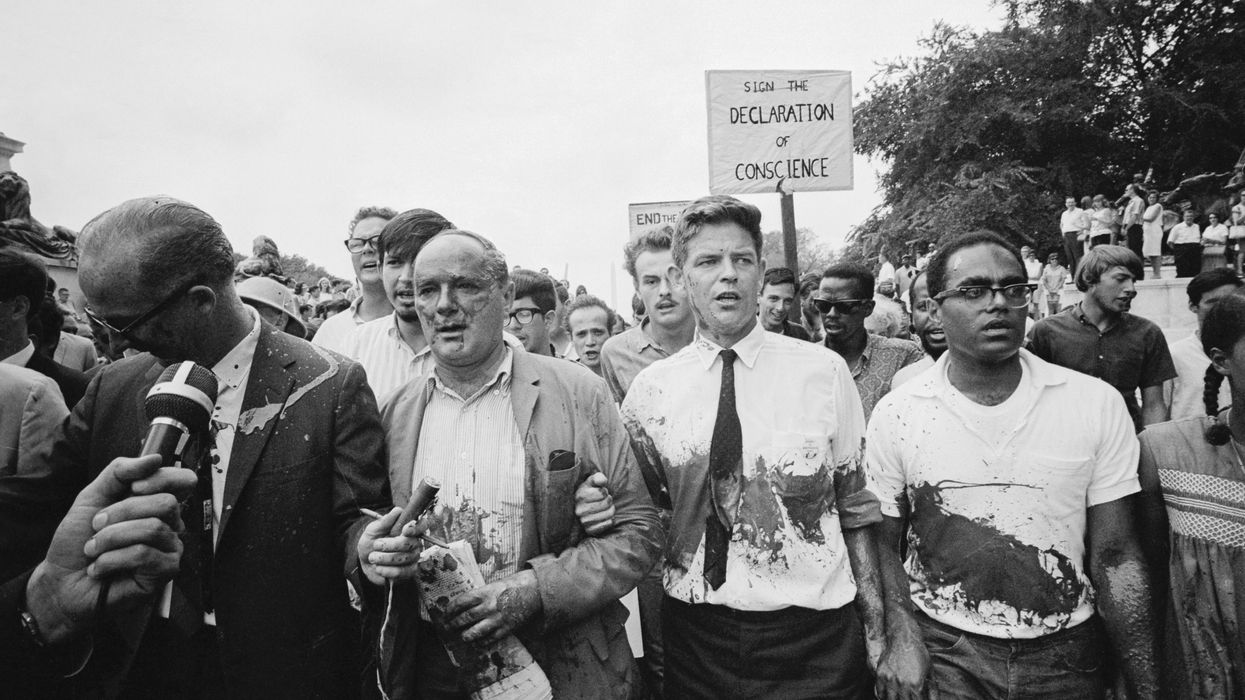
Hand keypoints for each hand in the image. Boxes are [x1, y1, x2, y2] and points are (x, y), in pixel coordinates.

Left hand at [26, 454, 194, 644]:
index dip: (162, 478)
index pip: (183, 481)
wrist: (62, 581)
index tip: (133, 487)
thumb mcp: (92, 497)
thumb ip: (120, 472)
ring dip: (111, 538)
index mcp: (155, 503)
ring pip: (154, 528)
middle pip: (166, 503)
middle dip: (122, 512)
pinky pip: (145, 555)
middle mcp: (169, 524)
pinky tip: (100, 568)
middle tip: (97, 524)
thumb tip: (155, 458)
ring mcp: (170, 549)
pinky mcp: (165, 573)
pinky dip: (113, 559)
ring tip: (94, 550)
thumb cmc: (78, 542)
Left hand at [357, 507, 426, 584]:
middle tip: (376, 545)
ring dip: (385, 558)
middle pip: (411, 543)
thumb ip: (384, 521)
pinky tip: (378, 568)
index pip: (422, 525)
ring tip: (372, 557)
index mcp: (408, 529)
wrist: (365, 562)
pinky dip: (388, 571)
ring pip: (406, 558)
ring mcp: (413, 558)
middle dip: (391, 545)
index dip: (416, 528)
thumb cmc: (371, 542)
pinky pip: (403, 572)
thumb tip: (397, 511)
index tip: (405, 530)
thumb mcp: (373, 530)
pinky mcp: (409, 572)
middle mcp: (415, 542)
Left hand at [441, 569, 541, 644]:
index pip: (461, 602)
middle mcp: (489, 606)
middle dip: (453, 624)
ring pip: (474, 632)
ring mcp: (497, 619)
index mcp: (485, 592)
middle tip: (447, 627)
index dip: (450, 609)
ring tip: (461, 637)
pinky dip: (481, 642)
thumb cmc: (512, 586)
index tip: (445, 613)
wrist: (534, 591)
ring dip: (465, 636)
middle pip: (465, 618)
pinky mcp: (506, 628)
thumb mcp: (493, 586)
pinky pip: (489, 639)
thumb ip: (480, 595)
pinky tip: (477, 642)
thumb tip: (463, 606)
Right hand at [574, 472, 613, 534]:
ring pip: (610, 514)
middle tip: (603, 501)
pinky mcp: (590, 530)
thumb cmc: (589, 492)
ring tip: (604, 508)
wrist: (582, 508)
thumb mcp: (592, 482)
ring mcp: (584, 521)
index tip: (599, 492)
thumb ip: (598, 478)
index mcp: (579, 495)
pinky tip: (605, 517)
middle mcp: (579, 510)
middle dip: (608, 500)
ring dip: (611, 509)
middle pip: (607, 503)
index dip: (604, 491)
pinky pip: (608, 524)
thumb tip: (602, 481)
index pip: (602, 492)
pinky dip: (610, 520)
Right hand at [874, 617, 929, 699]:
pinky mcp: (880, 675)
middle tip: (910, 697)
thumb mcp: (930, 671)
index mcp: (916, 684)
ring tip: (901, 697)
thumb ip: (933, 690)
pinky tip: (890, 696)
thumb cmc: (918, 653)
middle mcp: (901, 684)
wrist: (903, 638)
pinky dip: (883, 697)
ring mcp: (889, 680)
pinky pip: (879, 692)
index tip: (919, 699)